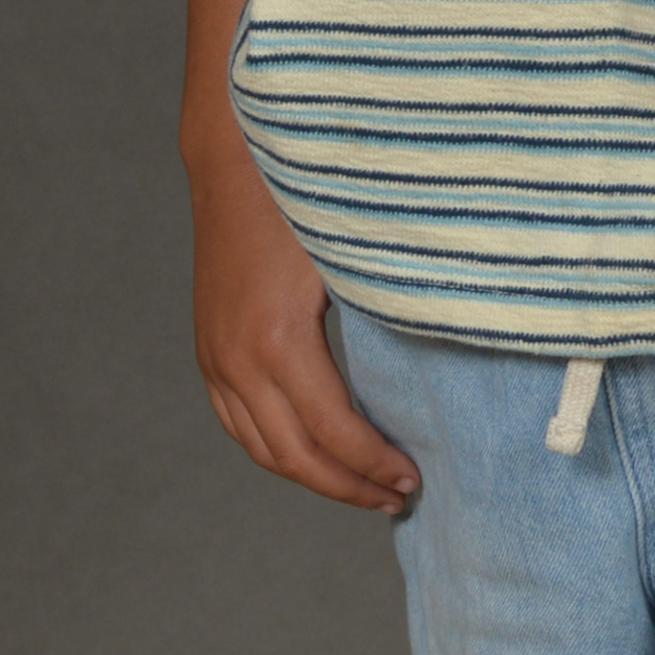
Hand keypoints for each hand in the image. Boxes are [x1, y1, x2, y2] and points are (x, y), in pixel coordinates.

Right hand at [186, 136, 419, 513]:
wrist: (232, 157)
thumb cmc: (302, 195)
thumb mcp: (349, 251)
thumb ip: (387, 305)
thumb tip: (446, 351)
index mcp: (278, 338)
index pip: (332, 430)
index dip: (374, 463)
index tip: (413, 477)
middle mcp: (237, 358)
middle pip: (295, 455)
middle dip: (349, 485)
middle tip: (398, 497)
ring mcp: (215, 359)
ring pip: (262, 449)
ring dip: (314, 476)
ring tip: (364, 488)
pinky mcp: (208, 351)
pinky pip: (238, 424)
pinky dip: (276, 451)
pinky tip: (314, 456)